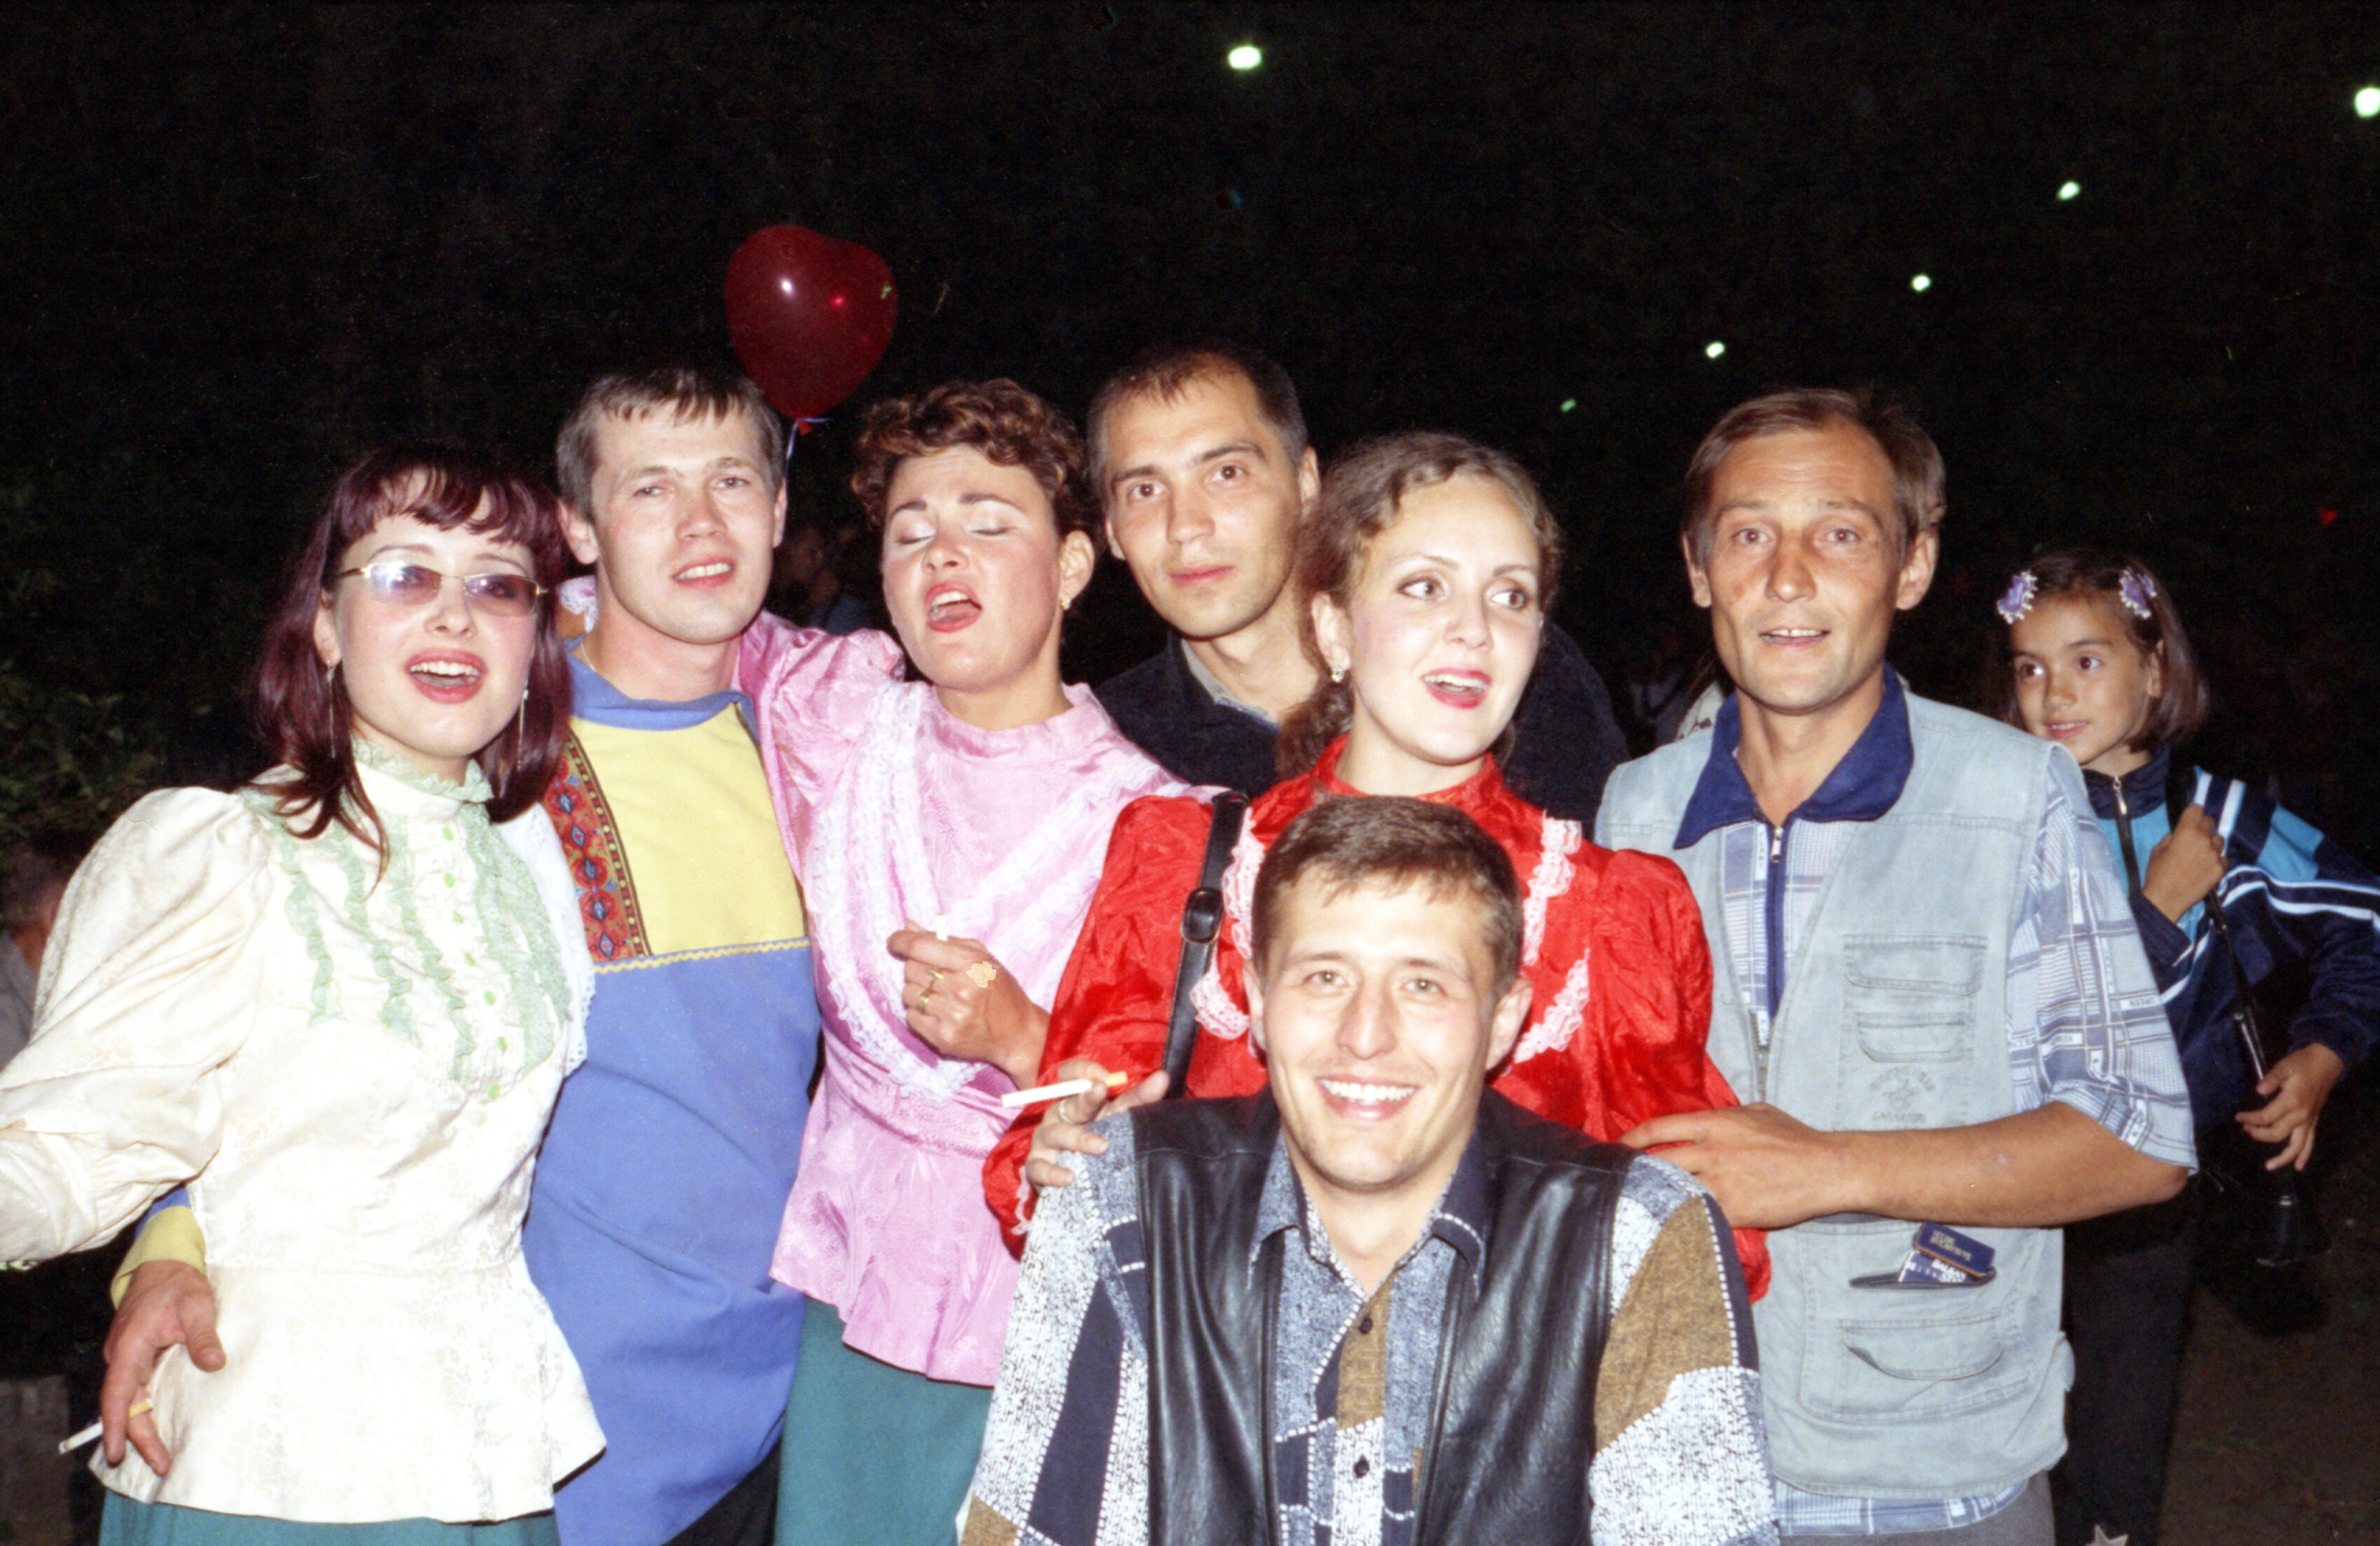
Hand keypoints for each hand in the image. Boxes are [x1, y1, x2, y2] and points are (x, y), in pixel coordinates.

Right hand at [102, 1260, 223, 1474]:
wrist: (163, 1264)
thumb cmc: (178, 1284)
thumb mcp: (196, 1306)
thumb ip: (202, 1336)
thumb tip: (214, 1363)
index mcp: (130, 1347)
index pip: (117, 1394)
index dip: (117, 1425)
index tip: (117, 1453)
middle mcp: (121, 1356)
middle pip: (124, 1405)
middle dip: (138, 1438)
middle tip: (160, 1465)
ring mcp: (127, 1357)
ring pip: (129, 1400)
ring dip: (141, 1428)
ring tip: (160, 1456)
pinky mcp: (137, 1356)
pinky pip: (136, 1390)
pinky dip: (144, 1412)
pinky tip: (157, 1428)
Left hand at [888, 925, 1047, 1086]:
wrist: (1016, 1034)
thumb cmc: (1000, 990)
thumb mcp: (982, 957)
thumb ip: (945, 940)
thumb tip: (908, 925)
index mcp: (972, 964)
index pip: (921, 946)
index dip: (901, 940)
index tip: (894, 940)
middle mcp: (962, 989)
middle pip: (911, 969)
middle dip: (916, 968)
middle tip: (934, 974)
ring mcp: (952, 1016)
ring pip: (908, 993)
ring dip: (918, 991)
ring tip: (940, 995)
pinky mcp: (944, 1037)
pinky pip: (911, 1017)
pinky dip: (920, 1012)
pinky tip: (939, 1012)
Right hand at [1023, 1059, 1168, 1192]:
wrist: (1081, 1179)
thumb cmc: (1101, 1139)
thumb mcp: (1120, 1117)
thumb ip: (1139, 1098)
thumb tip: (1163, 1076)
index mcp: (1077, 1099)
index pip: (1070, 1074)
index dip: (1083, 1070)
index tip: (1104, 1077)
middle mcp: (1059, 1115)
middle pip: (1068, 1101)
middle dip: (1085, 1098)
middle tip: (1100, 1092)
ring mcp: (1045, 1141)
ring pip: (1056, 1133)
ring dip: (1078, 1138)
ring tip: (1101, 1147)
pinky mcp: (1037, 1167)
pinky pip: (1039, 1168)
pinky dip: (1053, 1172)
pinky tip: (1069, 1177)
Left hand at [1620, 1103, 1856, 1229]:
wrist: (1826, 1169)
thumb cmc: (1795, 1138)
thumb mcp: (1757, 1112)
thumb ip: (1724, 1117)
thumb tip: (1702, 1122)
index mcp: (1715, 1123)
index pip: (1658, 1128)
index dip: (1631, 1138)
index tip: (1617, 1147)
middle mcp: (1712, 1151)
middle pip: (1657, 1161)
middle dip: (1632, 1170)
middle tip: (1617, 1178)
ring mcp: (1722, 1182)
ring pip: (1672, 1189)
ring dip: (1653, 1195)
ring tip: (1635, 1202)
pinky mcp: (1734, 1210)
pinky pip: (1697, 1214)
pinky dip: (1680, 1217)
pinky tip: (1668, 1222)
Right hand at [2142, 805, 2226, 922]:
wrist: (2166, 899)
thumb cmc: (2157, 873)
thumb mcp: (2158, 850)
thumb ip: (2173, 836)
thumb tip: (2182, 832)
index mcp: (2185, 832)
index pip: (2197, 809)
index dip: (2192, 813)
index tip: (2189, 819)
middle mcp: (2204, 839)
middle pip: (2210, 822)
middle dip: (2202, 827)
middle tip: (2194, 838)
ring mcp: (2215, 854)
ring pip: (2219, 839)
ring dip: (2211, 843)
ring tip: (2201, 854)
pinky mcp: (2221, 868)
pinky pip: (2223, 857)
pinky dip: (2216, 860)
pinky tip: (2205, 867)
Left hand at [2239, 1042, 2346, 1169]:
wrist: (2326, 1063)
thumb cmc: (2302, 1063)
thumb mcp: (2284, 1066)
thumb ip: (2271, 1078)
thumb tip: (2259, 1089)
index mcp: (2292, 1101)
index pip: (2266, 1117)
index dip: (2250, 1119)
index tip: (2238, 1116)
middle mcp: (2301, 1115)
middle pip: (2277, 1134)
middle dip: (2259, 1134)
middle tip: (2245, 1130)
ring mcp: (2309, 1121)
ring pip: (2297, 1145)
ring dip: (2283, 1157)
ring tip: (2269, 1166)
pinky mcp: (2314, 1122)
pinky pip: (2310, 1143)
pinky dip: (2304, 1156)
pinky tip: (2298, 1167)